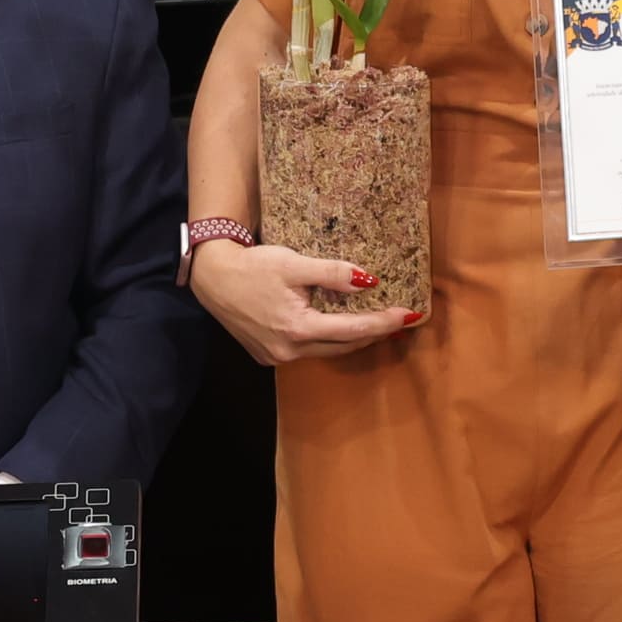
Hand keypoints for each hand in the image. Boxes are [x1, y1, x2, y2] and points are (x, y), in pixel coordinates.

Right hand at [191, 240, 418, 367]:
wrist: (211, 277)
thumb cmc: (252, 266)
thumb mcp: (294, 263)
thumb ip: (332, 274)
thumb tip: (368, 281)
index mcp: (298, 329)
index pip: (353, 330)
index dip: (383, 323)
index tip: (409, 315)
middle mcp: (289, 351)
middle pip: (343, 346)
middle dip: (373, 334)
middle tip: (399, 321)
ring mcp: (277, 357)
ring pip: (326, 351)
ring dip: (350, 338)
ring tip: (376, 324)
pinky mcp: (267, 355)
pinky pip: (307, 351)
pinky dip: (326, 340)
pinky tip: (337, 327)